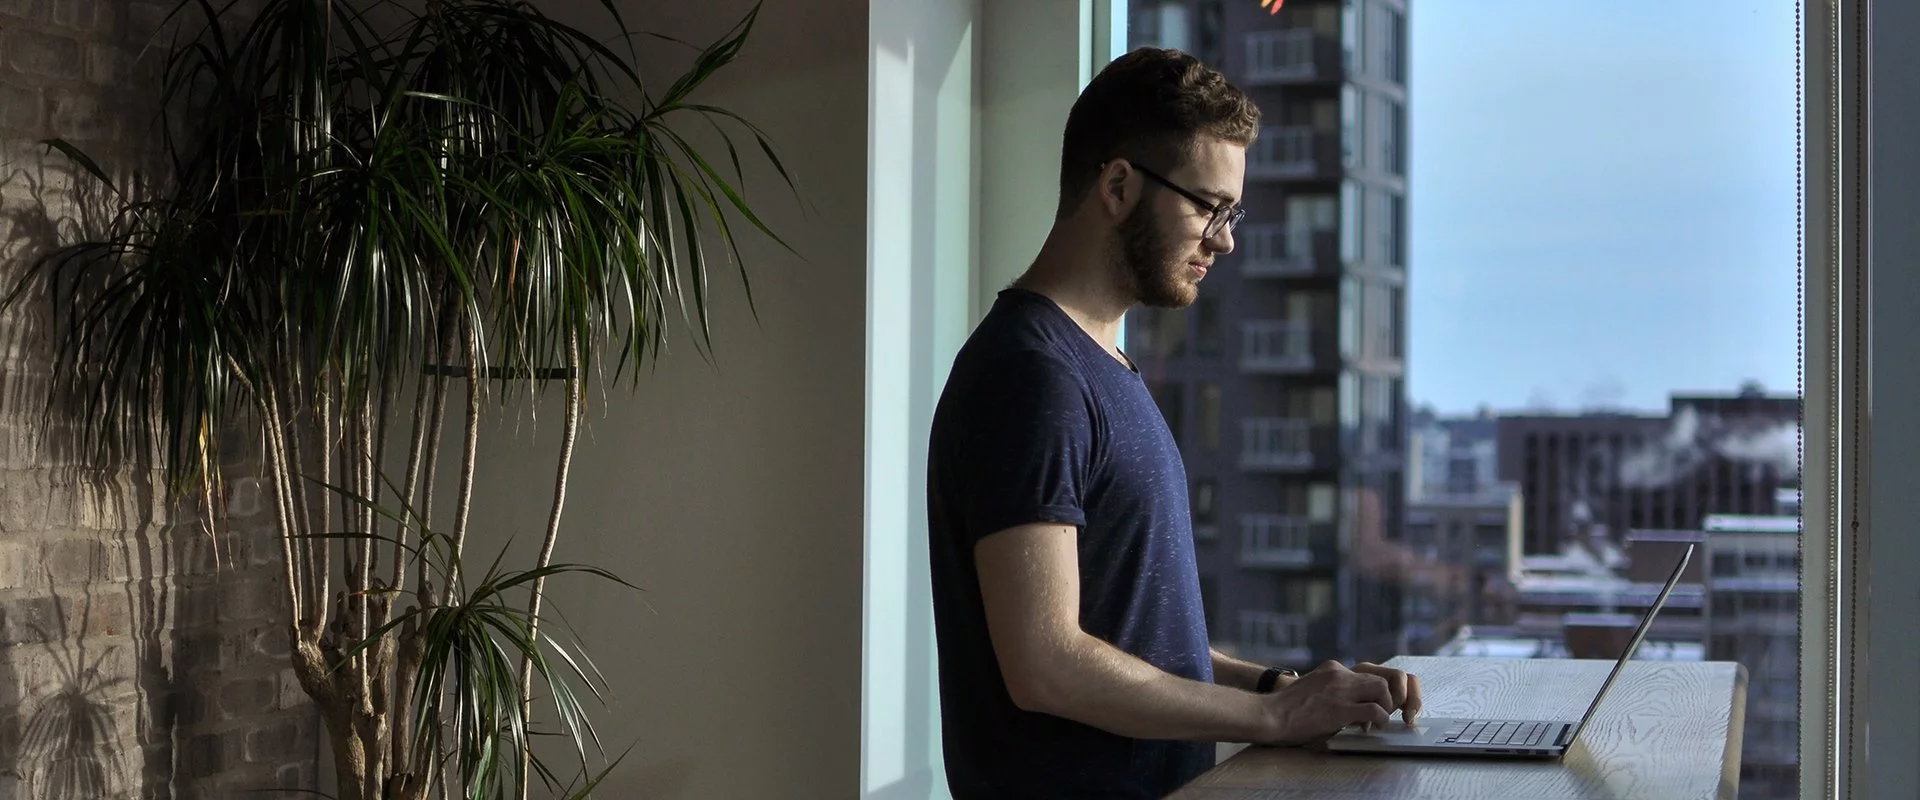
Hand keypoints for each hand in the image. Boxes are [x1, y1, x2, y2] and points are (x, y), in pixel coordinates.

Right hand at [1258, 660, 1419, 745]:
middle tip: (1385, 713)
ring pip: (1381, 689)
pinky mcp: (1340, 709)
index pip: (1368, 671)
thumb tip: (1351, 706)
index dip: (1377, 689)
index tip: (1378, 703)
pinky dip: (1380, 719)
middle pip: (1380, 678)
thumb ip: (1331, 691)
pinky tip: (1373, 727)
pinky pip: (1374, 710)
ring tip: (1379, 721)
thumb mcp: (1312, 689)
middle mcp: (1339, 674)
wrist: (1270, 715)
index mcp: (1332, 669)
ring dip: (1386, 707)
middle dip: (1388, 697)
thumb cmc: (1287, 709)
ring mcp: (1340, 690)